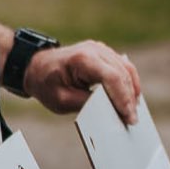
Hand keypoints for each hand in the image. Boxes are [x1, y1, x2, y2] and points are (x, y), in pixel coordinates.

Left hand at [23, 40, 142, 120]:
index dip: (123, 98)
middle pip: (122, 73)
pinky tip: (130, 98)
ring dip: (132, 90)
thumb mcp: (62, 100)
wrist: (36, 67)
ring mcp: (100, 49)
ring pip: (126, 68)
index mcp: (82, 59)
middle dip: (129, 98)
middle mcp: (94, 49)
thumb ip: (86, 104)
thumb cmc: (46, 84)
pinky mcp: (103, 53)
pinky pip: (121, 66)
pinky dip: (128, 82)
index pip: (112, 77)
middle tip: (132, 119)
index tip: (129, 116)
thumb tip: (110, 110)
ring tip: (133, 111)